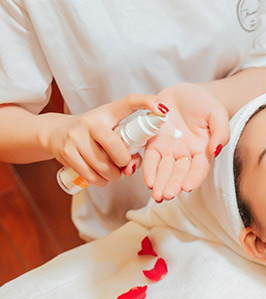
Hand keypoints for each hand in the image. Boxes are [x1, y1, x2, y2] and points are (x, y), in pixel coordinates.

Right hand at [42, 94, 164, 185]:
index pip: (129, 102)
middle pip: (116, 146)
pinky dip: (102, 181)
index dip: (147, 102)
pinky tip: (102, 177)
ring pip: (104, 165)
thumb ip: (127, 143)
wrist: (55, 133)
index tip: (163, 109)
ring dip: (114, 175)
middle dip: (124, 161)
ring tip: (113, 172)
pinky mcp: (67, 153)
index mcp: (107, 112)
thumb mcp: (109, 129)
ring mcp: (76, 136)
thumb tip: (133, 167)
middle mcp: (90, 122)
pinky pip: (92, 175)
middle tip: (123, 164)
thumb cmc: (92, 134)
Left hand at [143, 82, 229, 201]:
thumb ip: (221, 131)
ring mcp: (170, 150)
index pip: (199, 168)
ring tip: (157, 195)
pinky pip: (151, 159)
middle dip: (174, 185)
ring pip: (165, 170)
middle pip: (180, 173)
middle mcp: (186, 154)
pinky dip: (149, 170)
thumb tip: (215, 150)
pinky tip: (149, 181)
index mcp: (203, 150)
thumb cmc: (204, 102)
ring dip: (161, 183)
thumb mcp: (217, 113)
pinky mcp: (154, 143)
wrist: (184, 91)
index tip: (187, 187)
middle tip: (167, 195)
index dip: (194, 178)